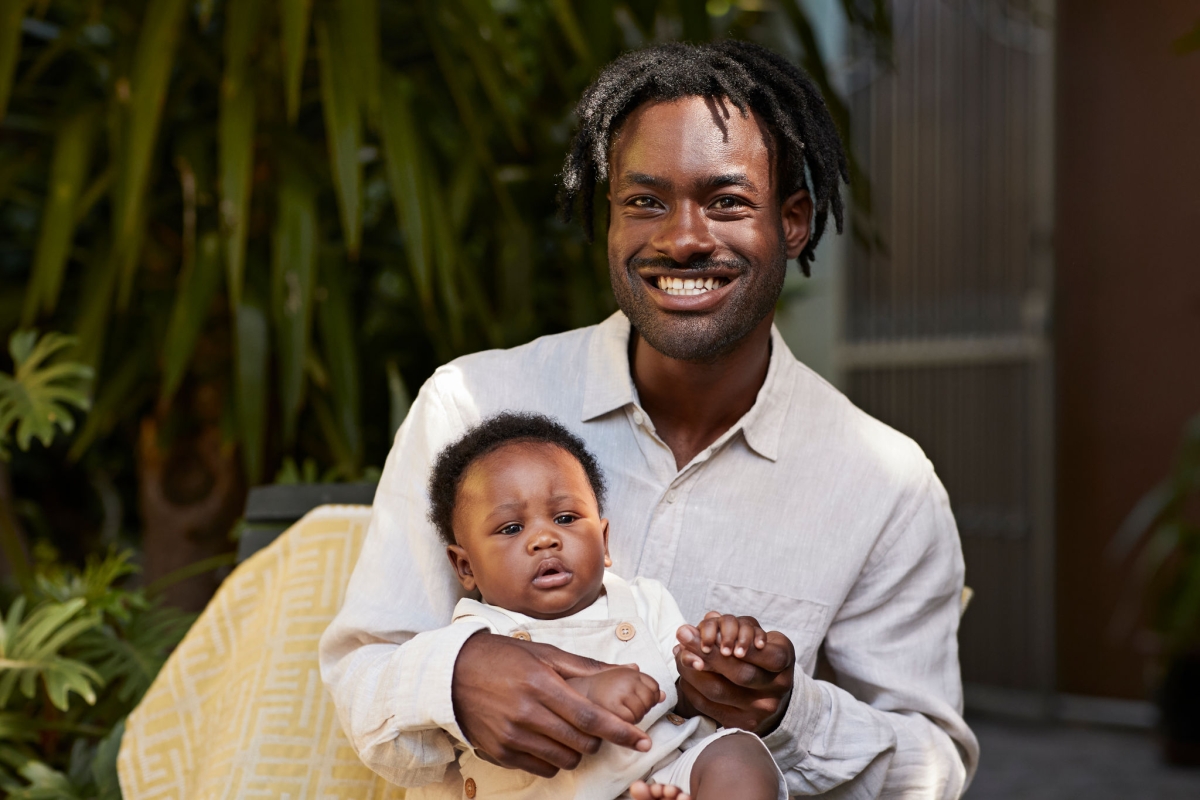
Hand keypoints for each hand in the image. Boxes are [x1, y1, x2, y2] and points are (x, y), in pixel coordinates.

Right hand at [452, 632, 652, 776]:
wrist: (453, 673)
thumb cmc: (504, 658)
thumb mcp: (546, 654)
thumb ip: (589, 667)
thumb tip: (631, 670)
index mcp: (542, 685)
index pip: (591, 717)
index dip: (621, 732)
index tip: (643, 741)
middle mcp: (527, 713)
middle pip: (581, 743)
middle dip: (599, 740)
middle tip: (596, 728)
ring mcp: (512, 736)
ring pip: (564, 760)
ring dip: (576, 751)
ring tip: (569, 733)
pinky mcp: (500, 753)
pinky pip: (541, 768)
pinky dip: (553, 760)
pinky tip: (548, 741)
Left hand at [674, 612, 794, 734]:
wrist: (769, 694)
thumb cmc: (758, 656)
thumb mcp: (755, 636)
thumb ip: (735, 626)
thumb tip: (709, 616)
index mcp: (783, 660)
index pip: (760, 651)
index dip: (735, 640)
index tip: (708, 624)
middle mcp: (777, 688)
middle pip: (738, 673)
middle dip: (706, 651)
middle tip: (683, 633)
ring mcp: (760, 710)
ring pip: (718, 690)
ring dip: (691, 669)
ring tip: (679, 651)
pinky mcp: (742, 724)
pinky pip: (707, 705)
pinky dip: (690, 686)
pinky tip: (684, 671)